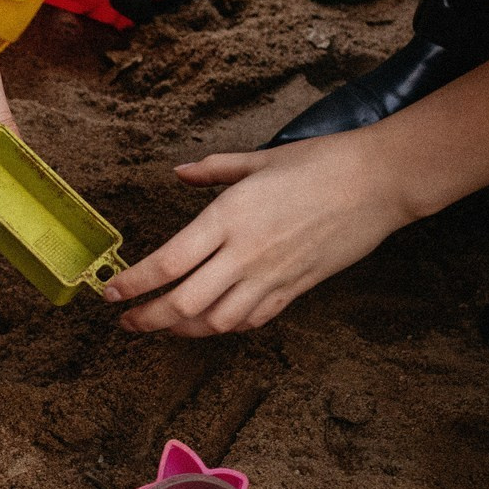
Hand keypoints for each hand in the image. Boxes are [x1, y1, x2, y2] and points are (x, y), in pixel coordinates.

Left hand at [104, 133, 410, 335]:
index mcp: (228, 217)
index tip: (110, 294)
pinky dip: (226, 326)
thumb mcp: (259, 159)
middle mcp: (244, 253)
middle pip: (183, 303)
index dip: (133, 284)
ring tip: (164, 326)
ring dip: (183, 330)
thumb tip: (179, 173)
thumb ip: (213, 171)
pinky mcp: (296, 289)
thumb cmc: (320, 163)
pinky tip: (213, 322)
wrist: (378, 182)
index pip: (167, 262)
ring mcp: (271, 276)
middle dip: (148, 319)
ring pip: (216, 321)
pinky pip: (252, 319)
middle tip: (127, 323)